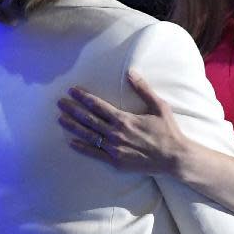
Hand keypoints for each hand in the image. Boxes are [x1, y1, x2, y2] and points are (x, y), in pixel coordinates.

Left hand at [57, 70, 188, 172]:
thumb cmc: (167, 131)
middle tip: (60, 103)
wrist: (173, 157)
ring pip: (88, 135)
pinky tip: (71, 142)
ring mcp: (114, 149)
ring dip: (73, 126)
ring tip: (61, 119)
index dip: (83, 97)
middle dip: (73, 110)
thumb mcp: (159, 106)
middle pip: (88, 119)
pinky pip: (94, 153)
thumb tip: (131, 72)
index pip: (98, 105)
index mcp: (124, 119)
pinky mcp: (116, 161)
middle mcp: (116, 133)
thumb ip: (143, 89)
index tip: (72, 91)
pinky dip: (82, 147)